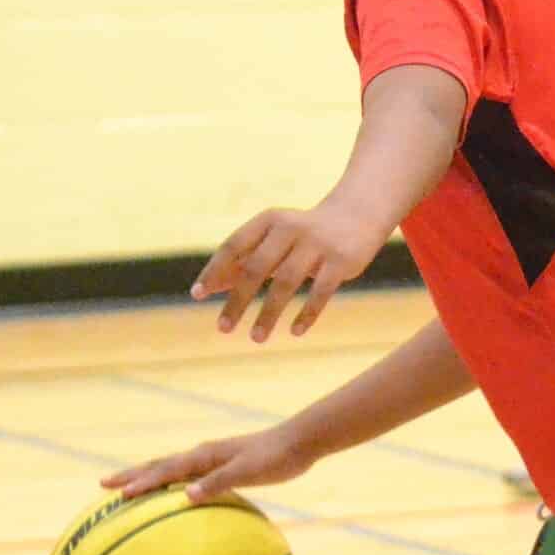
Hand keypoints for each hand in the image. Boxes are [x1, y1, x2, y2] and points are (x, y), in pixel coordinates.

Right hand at [102, 423, 315, 503]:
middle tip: (103, 485)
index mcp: (204, 456)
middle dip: (132, 476)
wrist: (299, 443)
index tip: (117, 494)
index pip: (164, 470)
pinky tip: (175, 499)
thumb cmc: (275, 458)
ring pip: (172, 470)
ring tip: (130, 489)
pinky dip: (173, 485)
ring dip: (149, 478)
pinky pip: (190, 477)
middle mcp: (203, 455)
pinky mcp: (223, 466)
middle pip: (159, 466)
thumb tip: (187, 497)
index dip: (141, 482)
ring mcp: (212, 460)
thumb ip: (218, 483)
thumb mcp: (247, 471)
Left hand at [193, 202, 386, 341]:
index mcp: (269, 221)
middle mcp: (290, 228)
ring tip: (256, 338)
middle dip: (238, 300)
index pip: (234, 245)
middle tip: (222, 328)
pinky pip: (321, 292)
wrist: (357, 215)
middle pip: (256, 267)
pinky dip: (307, 314)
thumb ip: (243, 261)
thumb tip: (207, 288)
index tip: (197, 295)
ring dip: (269, 313)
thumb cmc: (304, 234)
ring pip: (287, 282)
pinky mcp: (340, 260)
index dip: (214, 270)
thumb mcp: (273, 241)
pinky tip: (294, 332)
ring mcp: (317, 244)